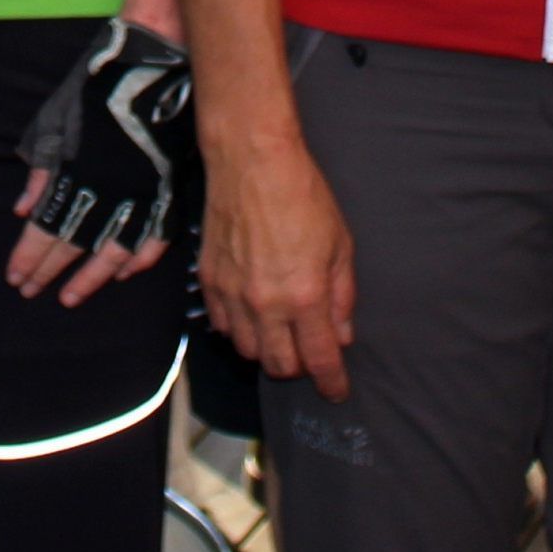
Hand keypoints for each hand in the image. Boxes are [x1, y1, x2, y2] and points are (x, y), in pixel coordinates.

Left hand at [9, 11, 191, 306]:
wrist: (155, 55)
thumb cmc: (99, 81)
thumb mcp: (57, 116)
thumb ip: (40, 166)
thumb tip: (22, 210)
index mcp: (78, 171)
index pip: (47, 228)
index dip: (30, 256)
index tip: (15, 278)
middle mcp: (109, 189)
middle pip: (76, 245)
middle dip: (50, 272)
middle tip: (32, 292)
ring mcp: (143, 190)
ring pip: (116, 251)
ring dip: (92, 278)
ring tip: (72, 296)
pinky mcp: (171, 185)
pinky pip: (159, 234)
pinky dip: (142, 258)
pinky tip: (125, 273)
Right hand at [200, 127, 357, 398]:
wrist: (251, 161)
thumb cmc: (302, 195)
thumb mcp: (339, 243)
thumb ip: (342, 294)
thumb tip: (342, 333)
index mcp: (305, 295)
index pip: (319, 359)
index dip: (331, 382)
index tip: (337, 391)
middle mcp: (267, 304)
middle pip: (280, 364)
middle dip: (299, 366)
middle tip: (309, 351)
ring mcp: (233, 294)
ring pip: (249, 350)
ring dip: (268, 349)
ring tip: (280, 331)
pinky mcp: (209, 281)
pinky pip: (223, 326)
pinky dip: (239, 329)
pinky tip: (252, 313)